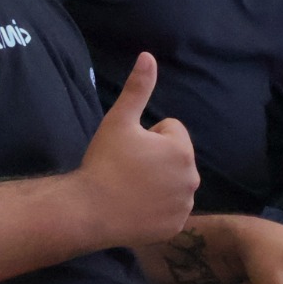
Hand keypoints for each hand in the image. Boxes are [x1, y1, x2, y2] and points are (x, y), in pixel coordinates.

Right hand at [76, 53, 198, 247]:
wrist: (90, 210)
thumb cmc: (104, 161)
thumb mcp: (119, 120)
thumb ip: (138, 88)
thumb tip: (148, 56)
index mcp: (182, 150)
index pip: (171, 130)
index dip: (147, 136)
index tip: (129, 150)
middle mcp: (192, 179)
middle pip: (174, 157)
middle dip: (156, 159)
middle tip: (128, 169)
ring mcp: (185, 206)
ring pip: (173, 183)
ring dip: (158, 183)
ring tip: (130, 189)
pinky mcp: (176, 228)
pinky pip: (170, 209)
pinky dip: (157, 208)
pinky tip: (136, 209)